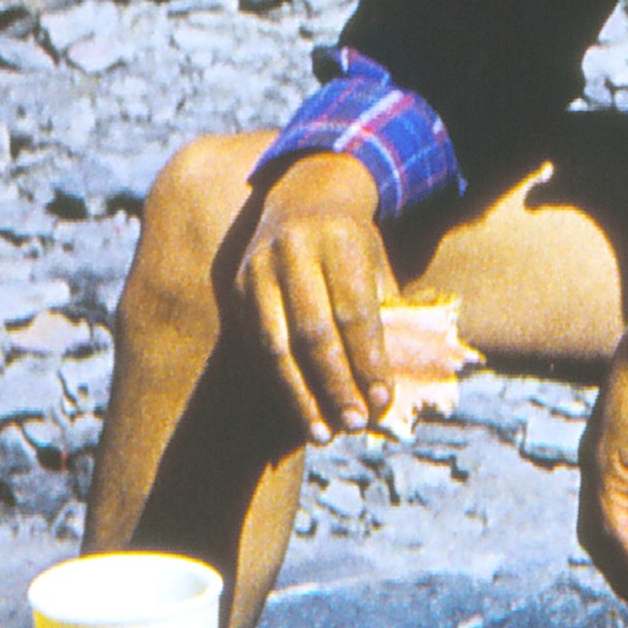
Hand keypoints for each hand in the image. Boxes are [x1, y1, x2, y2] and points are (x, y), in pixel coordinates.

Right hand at [234, 152, 397, 442]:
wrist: (304, 193)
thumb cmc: (355, 243)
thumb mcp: (377, 264)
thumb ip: (384, 315)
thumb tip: (389, 386)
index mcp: (340, 240)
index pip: (356, 313)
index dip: (369, 361)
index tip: (383, 400)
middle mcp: (294, 251)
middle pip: (315, 333)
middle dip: (336, 385)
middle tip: (355, 424)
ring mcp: (259, 269)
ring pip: (277, 344)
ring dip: (301, 396)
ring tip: (322, 434)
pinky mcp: (238, 287)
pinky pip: (257, 344)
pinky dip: (279, 382)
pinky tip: (299, 410)